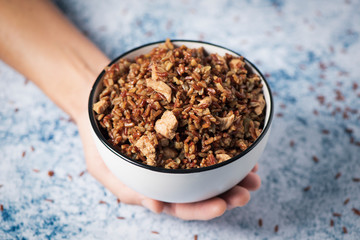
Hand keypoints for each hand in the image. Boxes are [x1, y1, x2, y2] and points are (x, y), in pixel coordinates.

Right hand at [76, 113, 260, 220]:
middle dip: (229, 192)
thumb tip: (157, 207)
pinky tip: (244, 141)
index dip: (202, 208)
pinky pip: (211, 135)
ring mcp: (182, 149)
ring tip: (256, 169)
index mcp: (155, 187)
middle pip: (204, 189)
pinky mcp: (187, 127)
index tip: (223, 204)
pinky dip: (228, 140)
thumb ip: (128, 188)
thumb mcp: (103, 167)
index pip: (181, 206)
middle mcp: (173, 172)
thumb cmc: (98, 137)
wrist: (99, 100)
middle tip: (250, 188)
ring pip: (213, 165)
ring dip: (236, 169)